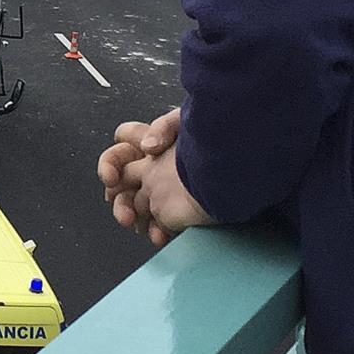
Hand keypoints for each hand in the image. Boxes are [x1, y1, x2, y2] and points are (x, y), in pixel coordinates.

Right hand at [99, 108, 211, 245]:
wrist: (242, 167)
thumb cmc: (220, 142)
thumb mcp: (189, 120)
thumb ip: (163, 127)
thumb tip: (147, 148)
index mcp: (155, 145)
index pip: (123, 145)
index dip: (112, 160)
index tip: (113, 174)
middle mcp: (155, 168)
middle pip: (119, 176)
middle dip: (112, 186)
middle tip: (113, 194)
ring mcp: (163, 192)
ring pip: (130, 202)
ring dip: (123, 210)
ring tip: (129, 219)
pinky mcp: (177, 212)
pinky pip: (155, 223)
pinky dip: (152, 230)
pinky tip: (158, 233)